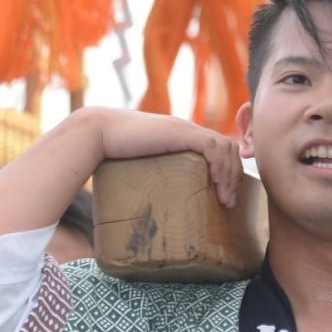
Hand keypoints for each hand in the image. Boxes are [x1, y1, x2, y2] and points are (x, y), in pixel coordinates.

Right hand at [75, 107, 243, 207]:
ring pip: (225, 147)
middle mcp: (186, 129)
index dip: (226, 169)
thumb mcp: (138, 164)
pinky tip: (217, 185)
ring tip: (225, 199)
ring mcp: (185, 129)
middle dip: (234, 175)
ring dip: (230, 174)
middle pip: (227, 147)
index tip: (223, 195)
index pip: (217, 147)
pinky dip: (220, 166)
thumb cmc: (110, 152)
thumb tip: (145, 202)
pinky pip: (213, 147)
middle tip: (229, 201)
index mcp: (180, 135)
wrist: (98, 133)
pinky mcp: (180, 133)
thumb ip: (149, 174)